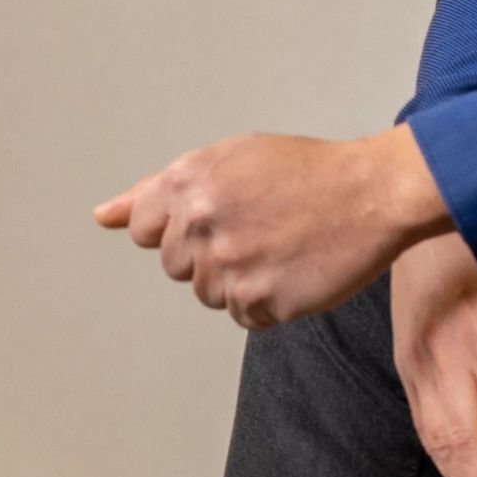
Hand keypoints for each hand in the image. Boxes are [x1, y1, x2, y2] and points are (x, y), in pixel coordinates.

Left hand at [93, 127, 450, 327]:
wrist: (374, 193)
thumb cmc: (304, 173)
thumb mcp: (229, 159)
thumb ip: (158, 189)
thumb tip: (102, 216)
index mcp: (187, 181)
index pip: (143, 230)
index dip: (179, 228)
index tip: (215, 220)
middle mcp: (201, 222)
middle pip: (176, 267)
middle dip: (209, 254)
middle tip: (257, 229)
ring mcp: (230, 264)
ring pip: (209, 295)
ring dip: (239, 281)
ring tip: (278, 247)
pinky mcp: (262, 298)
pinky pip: (244, 317)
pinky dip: (267, 302)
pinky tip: (292, 270)